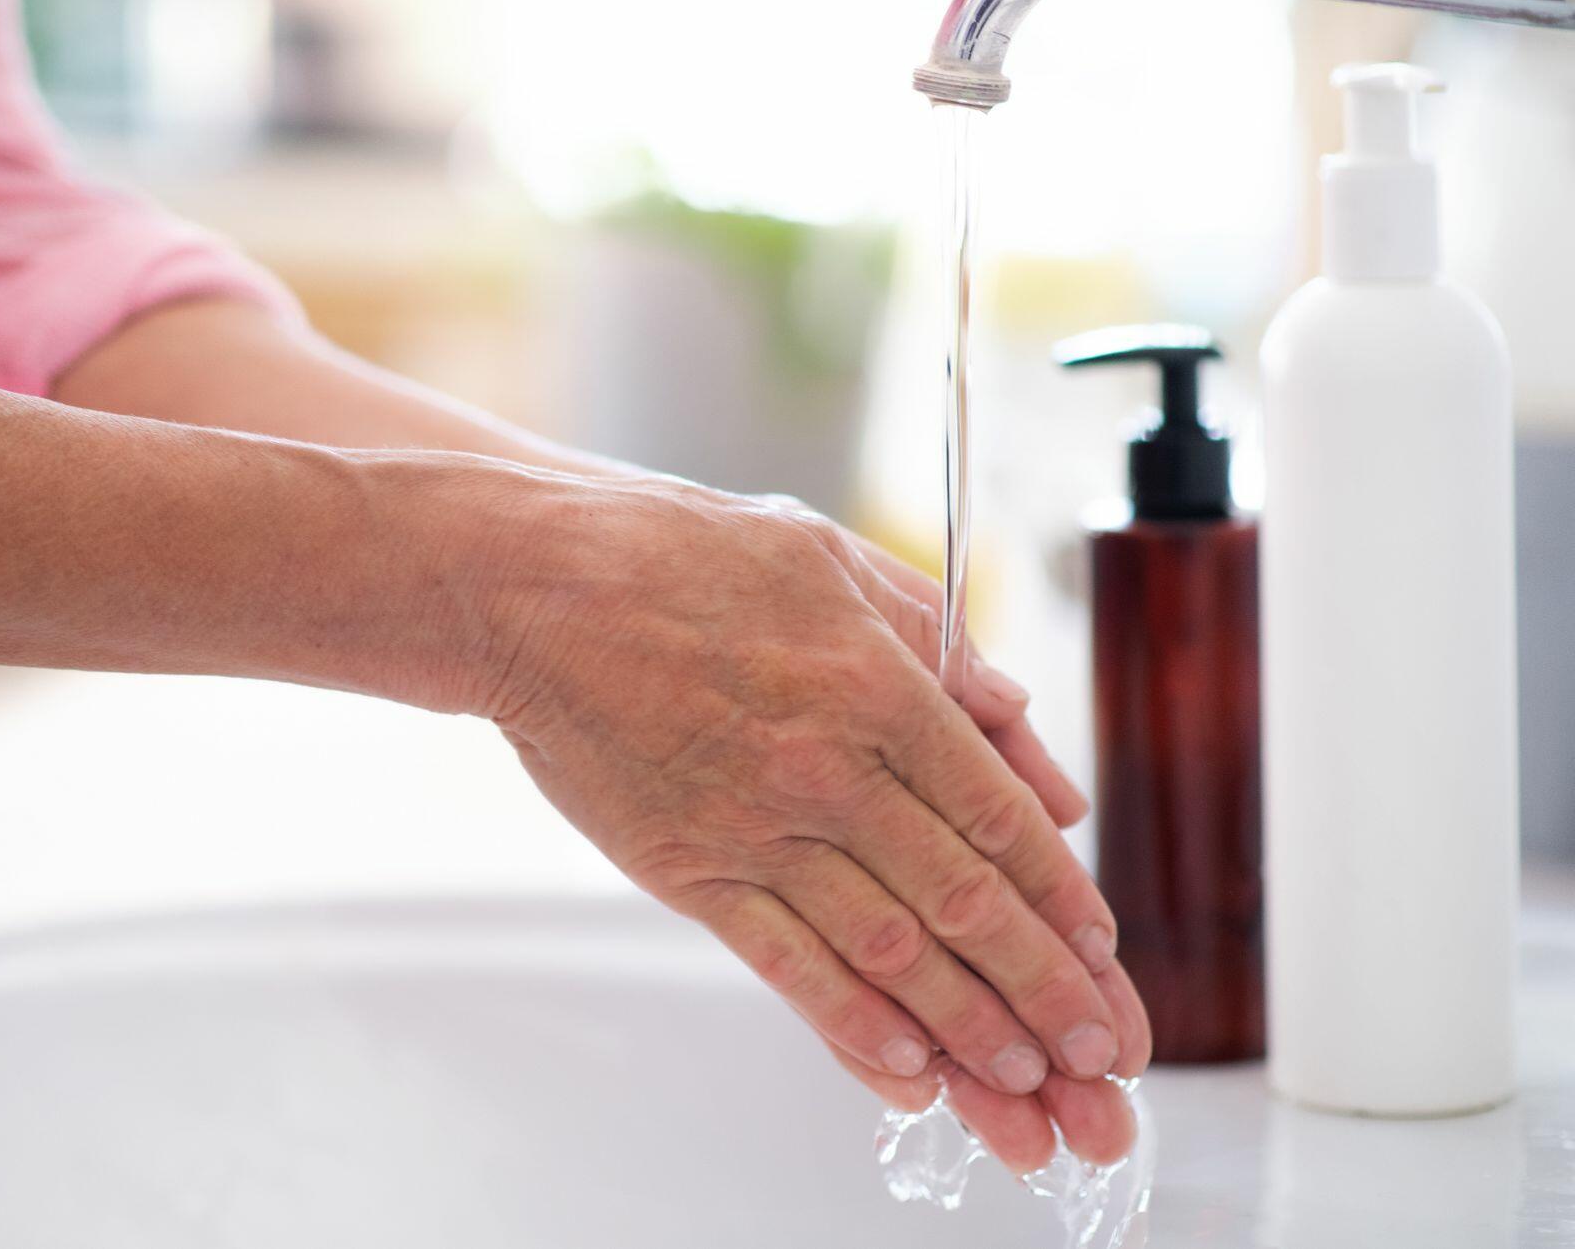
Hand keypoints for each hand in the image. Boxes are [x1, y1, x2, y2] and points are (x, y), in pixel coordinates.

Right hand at [471, 472, 1148, 1156]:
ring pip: (887, 952)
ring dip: (966, 1027)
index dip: (1064, 897)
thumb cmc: (680, 557)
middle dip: (1044, 989)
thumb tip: (1022, 724)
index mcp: (877, 686)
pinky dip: (851, 1026)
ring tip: (1024, 1083)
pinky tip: (904, 1072)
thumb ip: (939, 645)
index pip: (1000, 817)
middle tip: (1096, 1056)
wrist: (536, 588)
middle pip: (963, 901)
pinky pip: (786, 965)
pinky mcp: (689, 871)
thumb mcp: (834, 561)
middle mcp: (828, 770)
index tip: (1103, 952)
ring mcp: (755, 830)